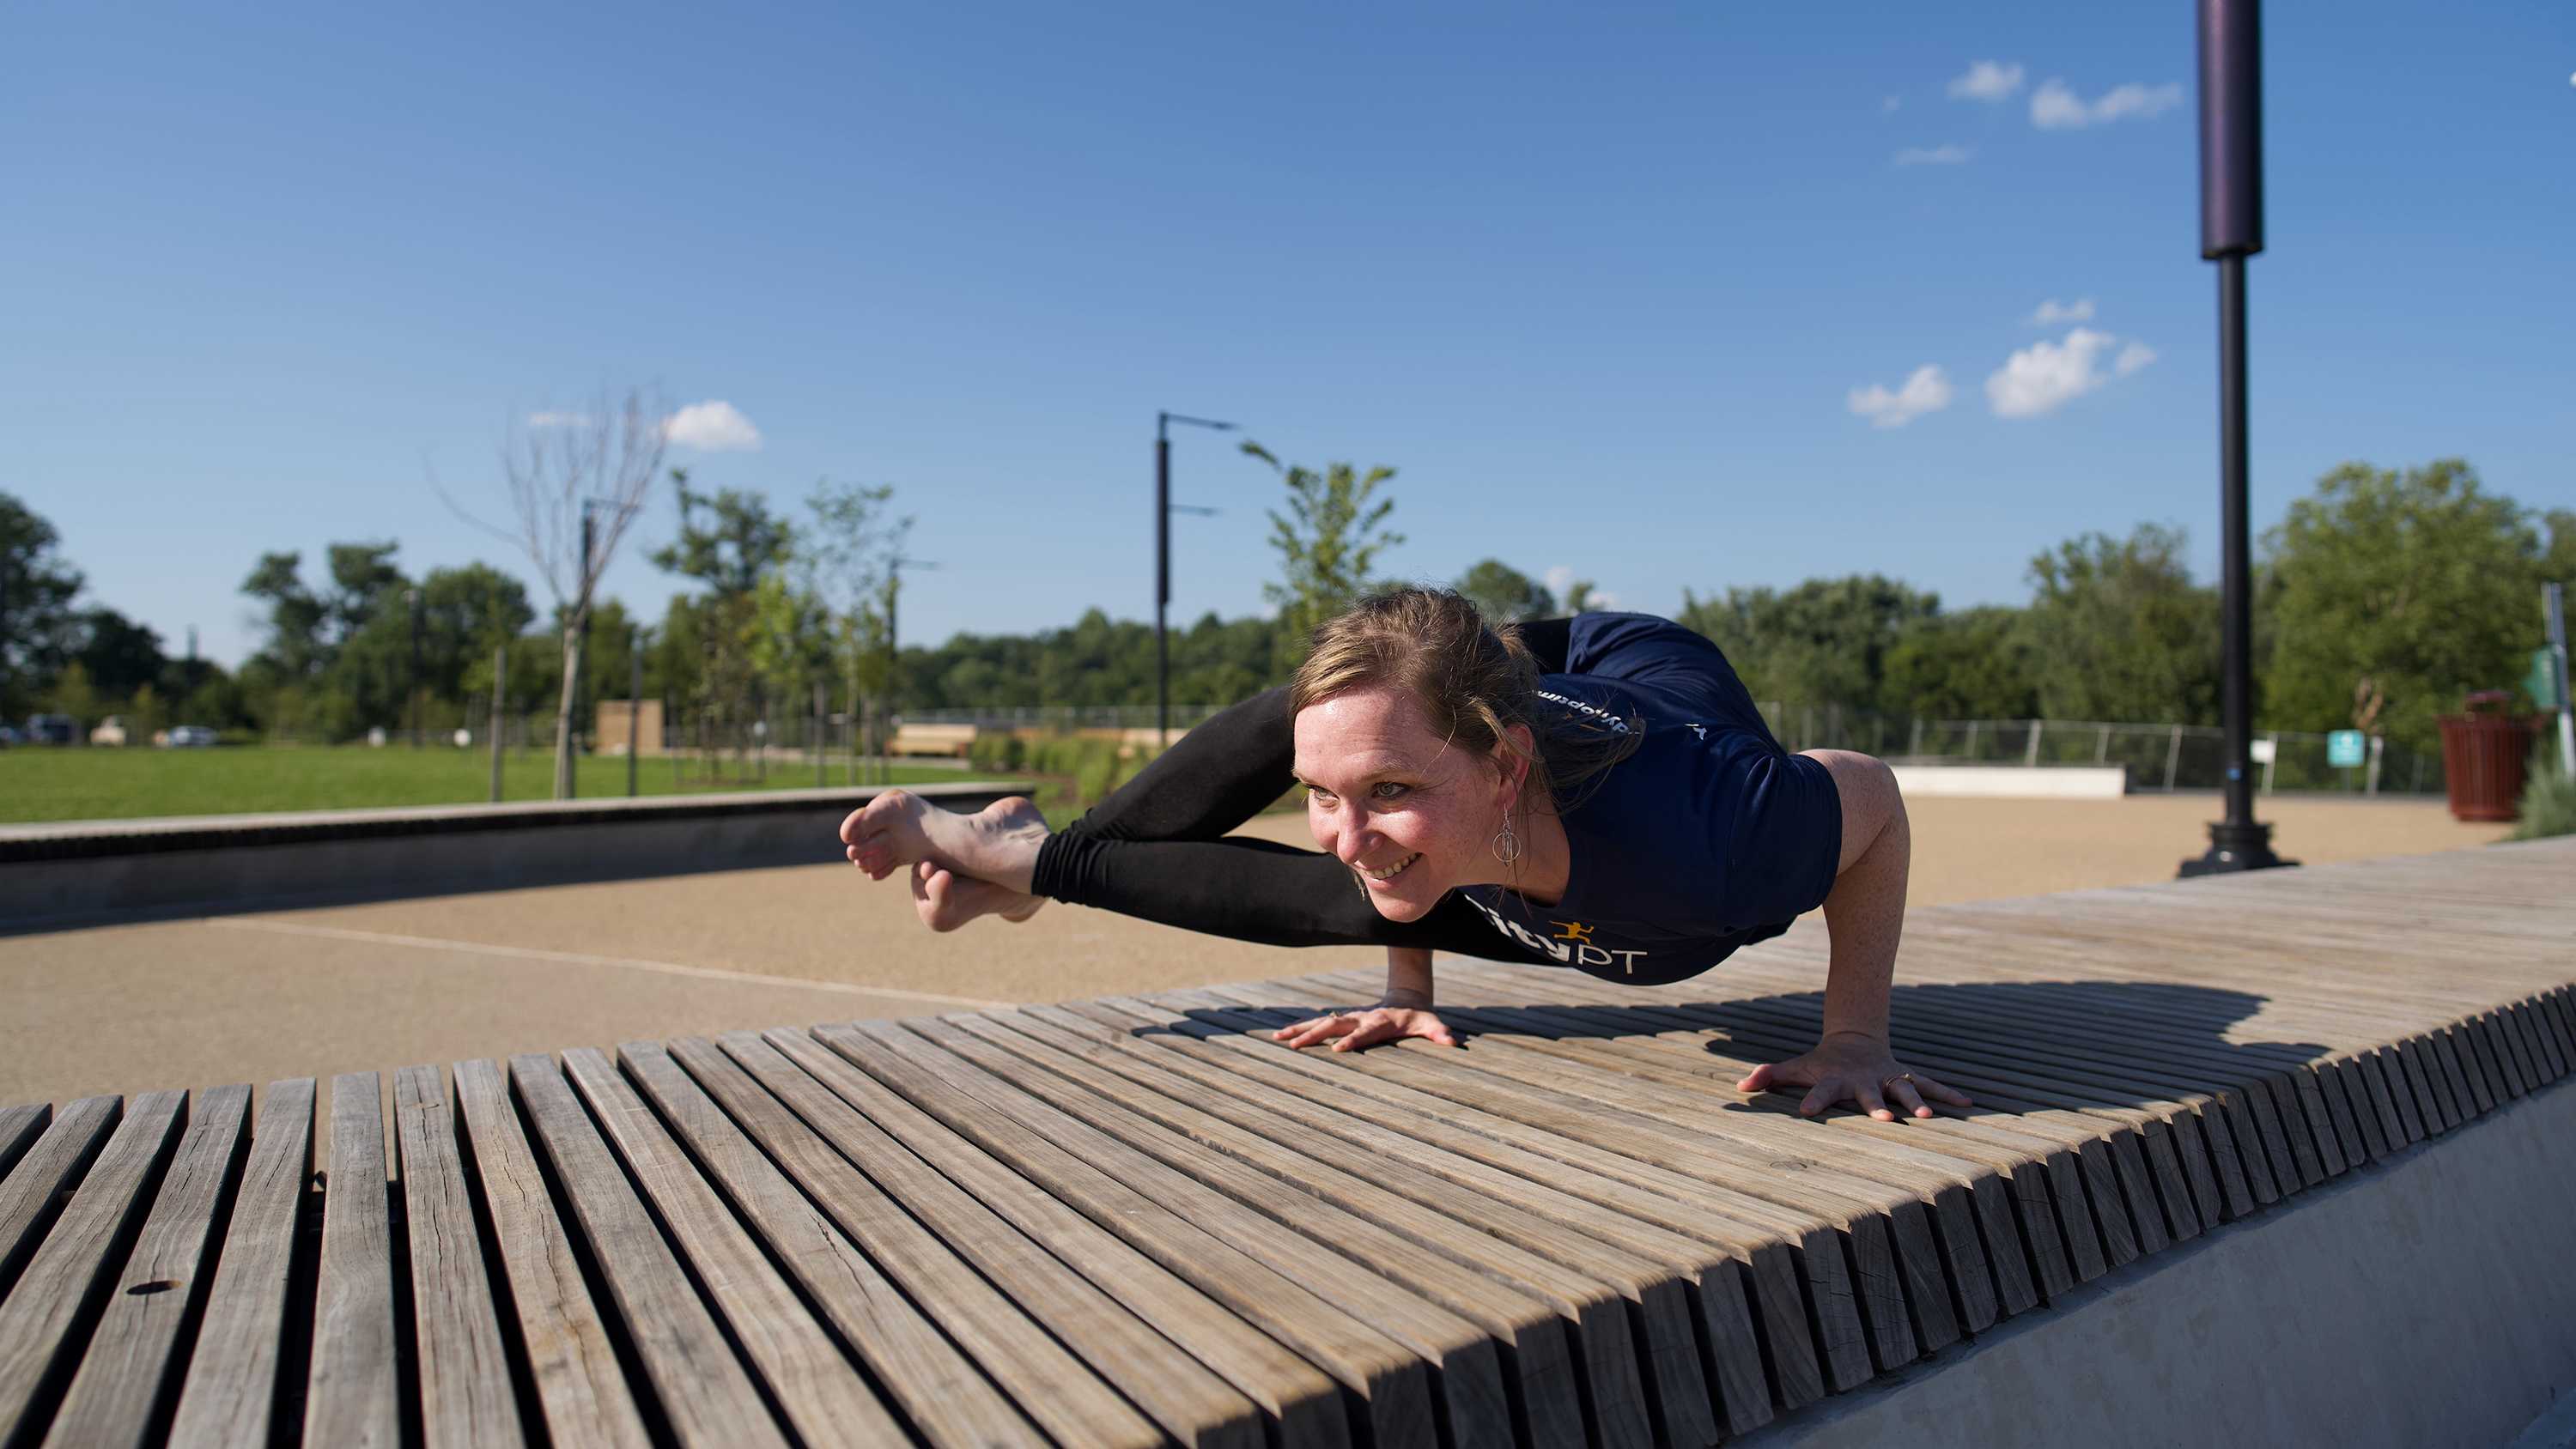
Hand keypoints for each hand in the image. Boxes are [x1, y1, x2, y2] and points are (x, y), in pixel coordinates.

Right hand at [1272, 998, 1457, 1052]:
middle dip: (1313, 1035)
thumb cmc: (1419, 1017)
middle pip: (1334, 1026)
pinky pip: (1319, 1023)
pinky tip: (1283, 1035)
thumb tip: (1452, 1040)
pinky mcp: (1343, 1020)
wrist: (1407, 997)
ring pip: (1321, 1022)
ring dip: (1300, 1030)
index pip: (1365, 1032)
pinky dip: (1301, 1028)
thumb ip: (1439, 1032)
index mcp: (1380, 1022)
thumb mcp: (1431, 1024)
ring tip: (1278, 1037)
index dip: (1353, 1041)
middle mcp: (1361, 1018)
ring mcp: (1350, 1018)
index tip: (1339, 1050)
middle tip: (1292, 1045)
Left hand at [1736, 1032, 1971, 1120]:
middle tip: (1883, 1120)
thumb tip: (1739, 1089)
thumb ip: (1770, 1076)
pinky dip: (1948, 1093)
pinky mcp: (1907, 1077)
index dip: (1812, 1100)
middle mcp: (1865, 1080)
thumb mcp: (1798, 1068)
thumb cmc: (1822, 1062)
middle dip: (1877, 1106)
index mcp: (1835, 1080)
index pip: (1820, 1090)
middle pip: (1870, 1094)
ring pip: (1905, 1089)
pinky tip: (1968, 1104)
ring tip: (1927, 1116)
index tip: (1804, 1111)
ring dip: (1916, 1101)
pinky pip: (1930, 1085)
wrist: (1855, 1039)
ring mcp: (1889, 1078)